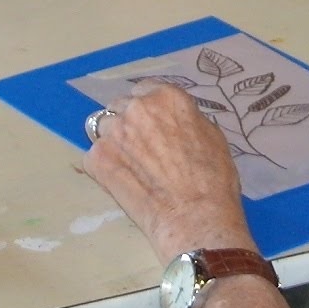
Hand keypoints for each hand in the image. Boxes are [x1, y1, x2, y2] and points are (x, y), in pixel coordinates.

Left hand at [79, 82, 255, 262]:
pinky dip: (104, 168)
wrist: (196, 218)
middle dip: (129, 124)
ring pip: (103, 128)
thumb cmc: (214, 180)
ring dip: (114, 142)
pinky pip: (94, 156)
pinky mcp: (98, 158)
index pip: (145, 90)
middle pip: (121, 107)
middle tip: (141, 149)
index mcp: (167, 97)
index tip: (151, 124)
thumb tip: (175, 121)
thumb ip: (187, 119)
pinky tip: (122, 184)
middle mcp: (137, 107)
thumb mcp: (212, 136)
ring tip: (130, 167)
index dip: (148, 108)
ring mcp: (114, 132)